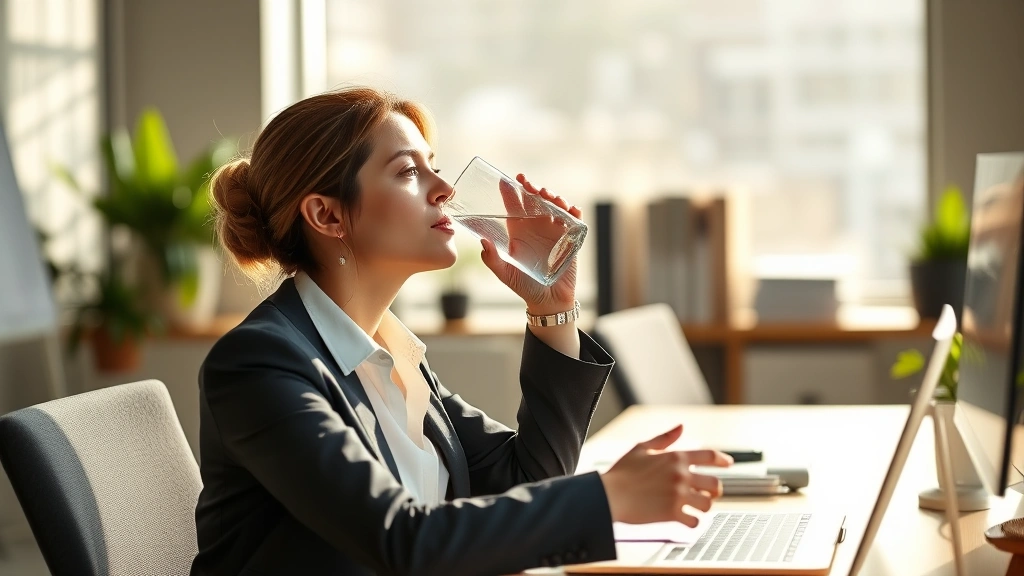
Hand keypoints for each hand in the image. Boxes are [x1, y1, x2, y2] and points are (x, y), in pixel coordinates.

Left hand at [478, 174, 581, 314]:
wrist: (548, 301)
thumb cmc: (524, 287)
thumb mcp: (505, 273)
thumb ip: (492, 259)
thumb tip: (482, 242)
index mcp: (518, 231)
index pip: (513, 206)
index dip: (511, 192)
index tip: (508, 179)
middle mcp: (536, 227)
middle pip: (536, 201)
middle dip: (534, 189)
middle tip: (531, 186)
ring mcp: (554, 231)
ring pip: (555, 207)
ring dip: (554, 198)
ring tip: (549, 196)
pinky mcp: (570, 239)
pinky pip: (574, 221)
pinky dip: (574, 213)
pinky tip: (571, 209)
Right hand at [599, 425, 732, 526]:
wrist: (609, 495)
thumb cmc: (622, 472)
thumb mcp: (641, 448)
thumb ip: (664, 438)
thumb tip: (681, 427)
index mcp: (676, 457)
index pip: (709, 456)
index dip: (722, 459)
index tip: (729, 463)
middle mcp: (681, 475)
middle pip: (715, 484)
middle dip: (715, 490)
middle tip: (709, 493)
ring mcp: (678, 495)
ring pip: (707, 504)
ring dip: (704, 506)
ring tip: (696, 507)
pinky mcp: (672, 513)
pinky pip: (695, 521)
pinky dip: (693, 522)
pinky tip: (687, 520)